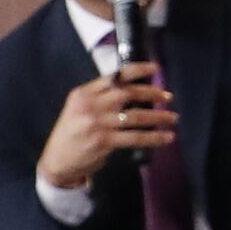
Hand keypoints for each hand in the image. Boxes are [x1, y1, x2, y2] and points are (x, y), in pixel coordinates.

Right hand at [38, 69, 178, 190]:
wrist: (57, 161)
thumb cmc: (73, 132)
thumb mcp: (80, 109)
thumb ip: (101, 98)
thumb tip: (137, 90)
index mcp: (83, 93)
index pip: (114, 76)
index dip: (138, 70)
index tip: (156, 68)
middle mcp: (89, 105)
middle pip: (127, 93)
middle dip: (151, 93)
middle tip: (168, 97)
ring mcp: (96, 123)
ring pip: (136, 116)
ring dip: (158, 117)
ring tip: (173, 118)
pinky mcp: (103, 141)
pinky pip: (136, 137)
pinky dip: (154, 137)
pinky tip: (167, 137)